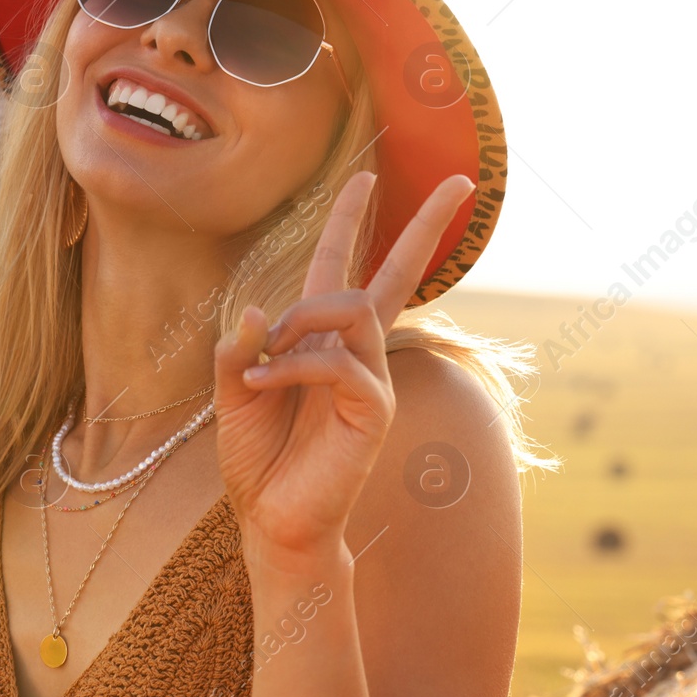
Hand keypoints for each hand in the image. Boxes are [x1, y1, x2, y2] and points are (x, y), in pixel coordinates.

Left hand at [212, 170, 477, 570]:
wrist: (271, 521)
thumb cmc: (258, 458)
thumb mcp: (234, 393)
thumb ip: (242, 349)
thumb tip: (258, 307)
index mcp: (321, 338)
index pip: (343, 266)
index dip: (351, 219)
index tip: (364, 175)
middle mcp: (354, 350)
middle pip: (398, 273)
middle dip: (427, 224)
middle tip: (462, 181)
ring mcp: (371, 378)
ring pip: (355, 307)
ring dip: (301, 318)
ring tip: (264, 357)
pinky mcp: (373, 409)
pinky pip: (339, 362)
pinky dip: (294, 365)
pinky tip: (263, 385)